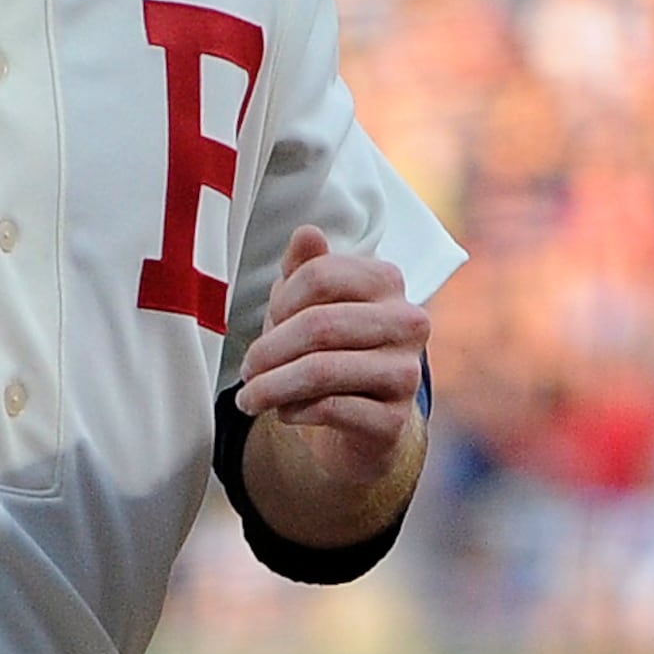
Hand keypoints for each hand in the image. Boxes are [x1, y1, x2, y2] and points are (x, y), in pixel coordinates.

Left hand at [232, 226, 428, 483]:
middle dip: (268, 351)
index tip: (266, 322)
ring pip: (322, 370)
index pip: (320, 275)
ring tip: (249, 398)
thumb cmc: (327, 349)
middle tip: (245, 370)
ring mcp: (407, 373)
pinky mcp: (394, 419)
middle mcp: (408, 323)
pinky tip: (284, 412)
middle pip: (319, 325)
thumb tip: (307, 233)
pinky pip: (331, 409)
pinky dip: (294, 411)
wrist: (357, 420)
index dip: (280, 301)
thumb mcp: (308, 304)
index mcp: (387, 281)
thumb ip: (305, 268)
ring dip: (272, 387)